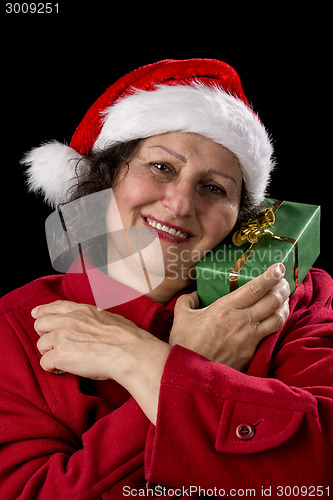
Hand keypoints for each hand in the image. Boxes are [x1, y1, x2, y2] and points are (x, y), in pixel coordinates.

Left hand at [33, 301, 170, 423]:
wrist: (131, 352)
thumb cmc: (128, 339)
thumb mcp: (111, 318)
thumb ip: (96, 319)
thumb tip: (96, 325)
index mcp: (82, 311)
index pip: (56, 306)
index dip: (43, 311)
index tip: (36, 314)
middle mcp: (69, 320)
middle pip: (40, 324)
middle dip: (46, 336)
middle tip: (58, 347)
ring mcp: (63, 336)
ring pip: (41, 345)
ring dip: (51, 354)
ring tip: (67, 362)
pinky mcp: (61, 355)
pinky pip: (45, 363)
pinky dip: (54, 369)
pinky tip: (66, 370)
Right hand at [170, 263, 289, 370]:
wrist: (190, 373)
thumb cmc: (184, 343)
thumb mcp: (181, 316)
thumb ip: (187, 300)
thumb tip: (193, 295)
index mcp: (226, 308)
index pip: (255, 288)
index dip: (271, 276)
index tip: (279, 267)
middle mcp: (242, 321)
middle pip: (272, 301)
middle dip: (282, 288)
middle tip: (284, 280)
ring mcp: (249, 338)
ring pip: (278, 318)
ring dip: (284, 305)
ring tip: (284, 298)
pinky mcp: (251, 352)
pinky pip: (270, 334)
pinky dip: (277, 323)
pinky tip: (276, 319)